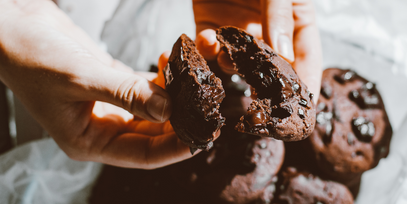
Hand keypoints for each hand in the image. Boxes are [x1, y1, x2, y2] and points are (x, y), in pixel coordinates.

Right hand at [0, 0, 191, 168]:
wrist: (14, 29)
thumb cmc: (33, 58)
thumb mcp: (81, 79)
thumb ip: (127, 95)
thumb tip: (169, 111)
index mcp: (90, 142)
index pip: (143, 155)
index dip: (175, 148)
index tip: (203, 137)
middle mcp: (103, 128)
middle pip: (154, 133)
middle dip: (183, 122)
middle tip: (211, 109)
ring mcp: (111, 106)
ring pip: (154, 109)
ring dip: (177, 98)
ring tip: (202, 85)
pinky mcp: (114, 83)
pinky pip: (148, 87)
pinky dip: (164, 78)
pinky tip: (177, 65)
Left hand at [192, 0, 322, 102]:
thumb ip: (279, 16)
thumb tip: (284, 55)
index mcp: (296, 21)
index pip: (306, 61)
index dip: (305, 88)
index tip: (304, 115)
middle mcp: (269, 31)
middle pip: (272, 70)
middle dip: (266, 91)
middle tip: (262, 111)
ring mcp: (239, 31)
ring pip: (236, 62)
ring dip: (230, 65)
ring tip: (228, 59)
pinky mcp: (211, 25)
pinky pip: (208, 48)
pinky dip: (205, 49)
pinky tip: (207, 40)